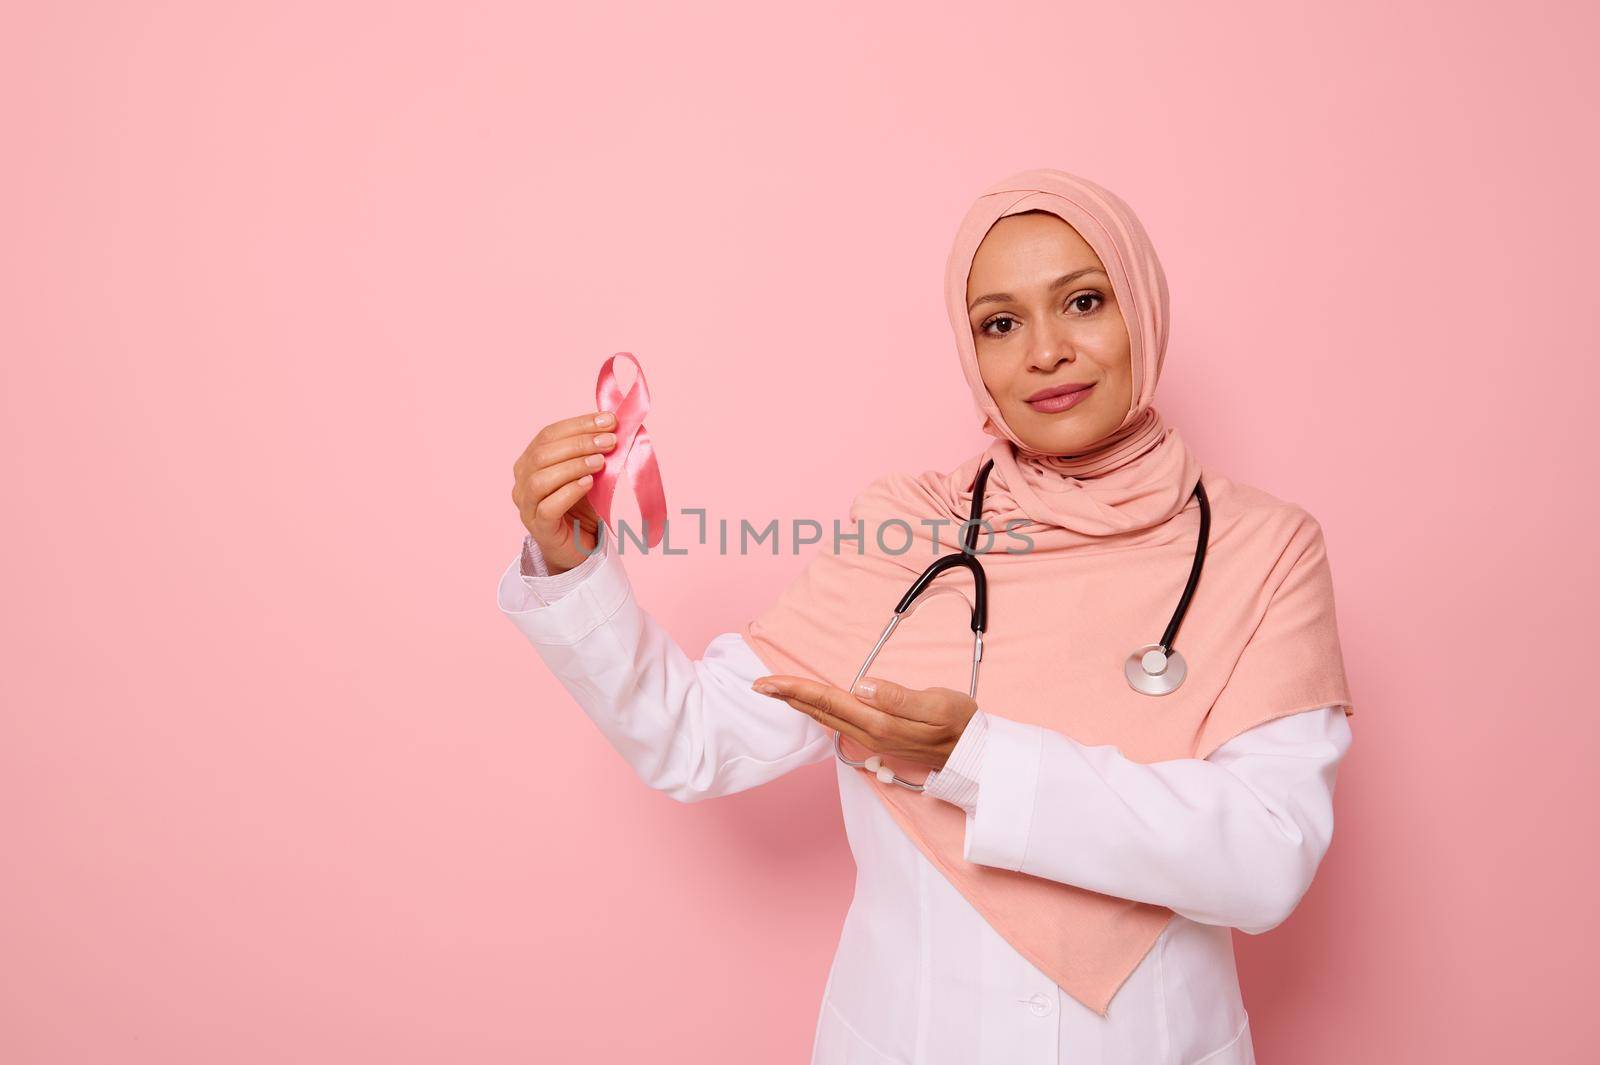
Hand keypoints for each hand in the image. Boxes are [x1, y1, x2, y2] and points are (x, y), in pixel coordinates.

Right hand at [511, 409, 616, 573]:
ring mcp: (526, 505)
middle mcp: (522, 480)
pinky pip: (548, 507)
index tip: (609, 420)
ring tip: (601, 462)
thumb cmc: (581, 505)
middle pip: (542, 454)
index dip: (579, 424)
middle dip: (579, 443)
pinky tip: (588, 483)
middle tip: (610, 441)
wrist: (579, 545)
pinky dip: (569, 491)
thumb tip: (614, 425)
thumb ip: (594, 451)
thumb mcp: (588, 472)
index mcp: (530, 461)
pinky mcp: (539, 527)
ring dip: (573, 465)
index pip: (549, 434)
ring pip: (540, 479)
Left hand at [750, 674, 977, 770]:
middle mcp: (869, 734)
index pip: (829, 701)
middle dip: (788, 696)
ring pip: (827, 717)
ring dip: (800, 702)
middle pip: (820, 710)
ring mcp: (872, 738)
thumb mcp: (936, 705)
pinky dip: (819, 709)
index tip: (768, 682)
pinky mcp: (879, 737)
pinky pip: (839, 721)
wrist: (974, 754)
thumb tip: (864, 686)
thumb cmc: (959, 725)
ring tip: (777, 691)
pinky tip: (812, 705)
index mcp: (878, 723)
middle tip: (759, 684)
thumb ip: (900, 698)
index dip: (796, 690)